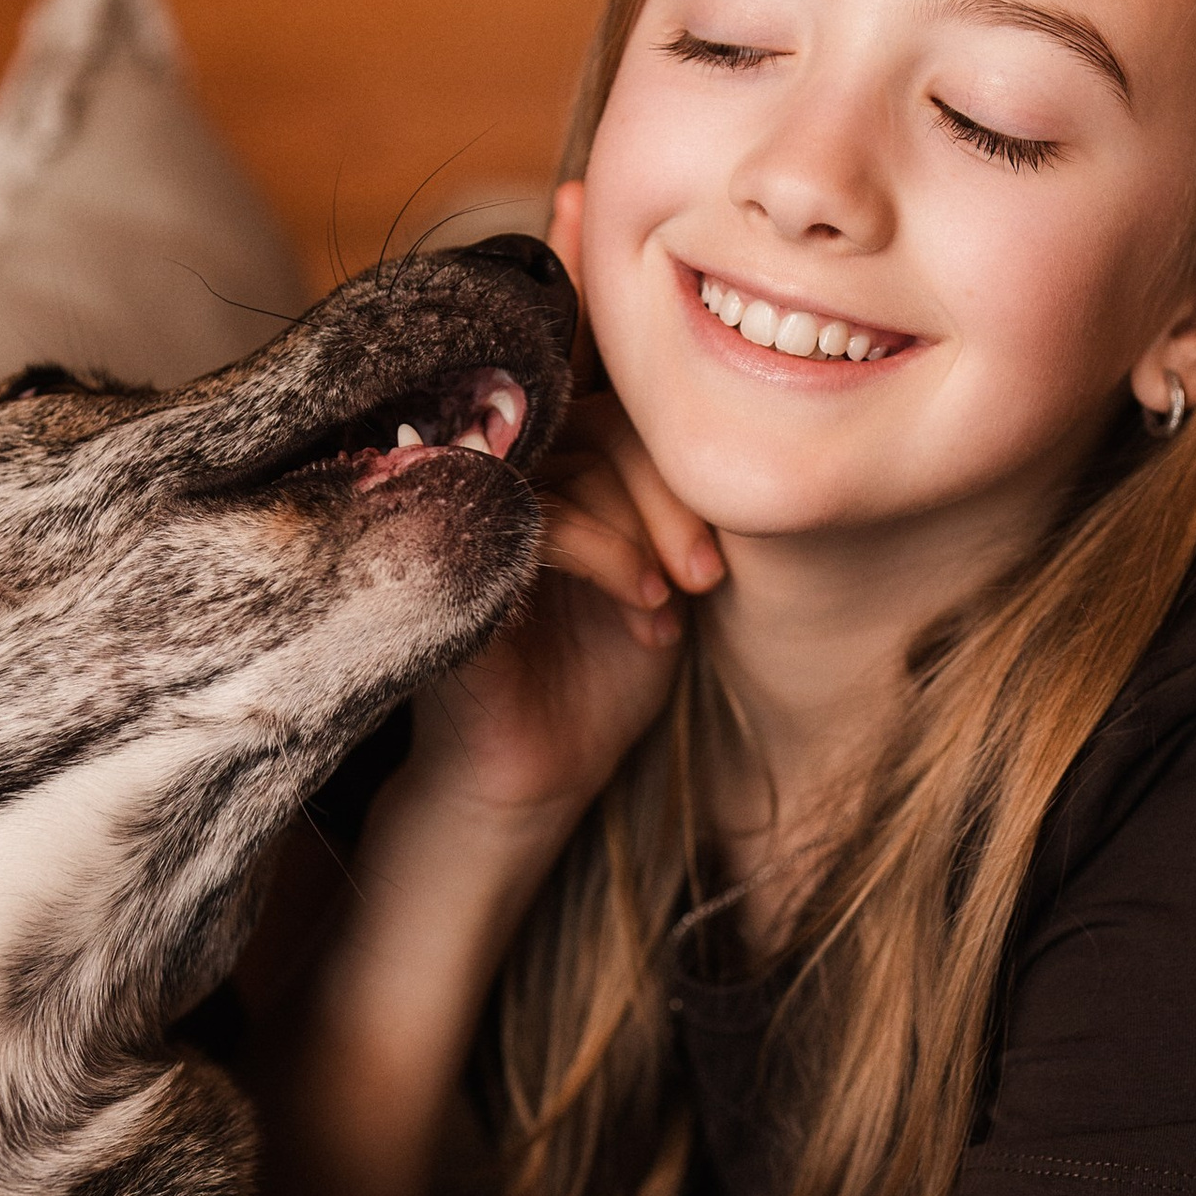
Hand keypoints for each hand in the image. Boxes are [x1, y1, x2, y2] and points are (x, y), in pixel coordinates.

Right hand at [403, 383, 723, 830]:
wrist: (543, 774)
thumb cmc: (601, 678)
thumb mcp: (665, 580)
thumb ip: (682, 511)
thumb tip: (736, 448)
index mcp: (558, 479)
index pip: (623, 420)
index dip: (681, 476)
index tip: (717, 563)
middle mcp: (512, 484)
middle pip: (601, 431)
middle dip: (669, 500)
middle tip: (706, 575)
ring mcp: (479, 517)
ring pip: (576, 468)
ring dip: (641, 536)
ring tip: (668, 604)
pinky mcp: (459, 560)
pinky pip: (539, 516)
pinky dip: (606, 554)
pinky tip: (644, 609)